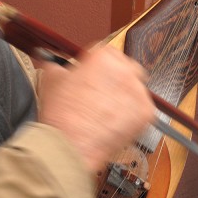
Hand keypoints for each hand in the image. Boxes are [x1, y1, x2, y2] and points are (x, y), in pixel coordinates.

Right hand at [37, 46, 154, 172]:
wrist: (71, 145)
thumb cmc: (61, 114)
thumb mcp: (51, 79)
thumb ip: (56, 64)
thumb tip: (52, 60)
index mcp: (103, 56)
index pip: (107, 52)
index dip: (98, 64)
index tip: (93, 73)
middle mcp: (125, 71)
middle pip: (127, 67)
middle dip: (117, 76)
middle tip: (103, 90)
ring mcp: (138, 92)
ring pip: (136, 88)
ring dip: (124, 95)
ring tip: (106, 110)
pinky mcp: (146, 114)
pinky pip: (141, 108)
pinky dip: (131, 114)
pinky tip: (114, 120)